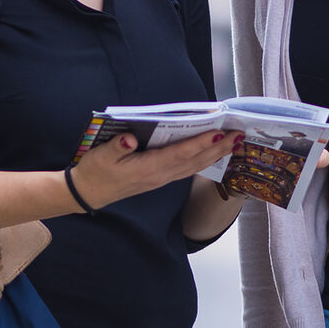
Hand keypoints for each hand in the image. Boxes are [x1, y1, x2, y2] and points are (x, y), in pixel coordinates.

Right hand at [71, 130, 241, 210]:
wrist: (89, 193)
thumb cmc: (95, 171)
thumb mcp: (101, 156)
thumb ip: (117, 146)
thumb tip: (130, 137)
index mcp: (148, 168)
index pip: (180, 154)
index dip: (200, 143)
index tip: (219, 134)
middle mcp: (160, 175)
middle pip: (195, 162)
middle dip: (218, 149)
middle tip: (239, 136)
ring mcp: (161, 179)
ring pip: (194, 166)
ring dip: (215, 155)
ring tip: (234, 144)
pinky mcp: (160, 178)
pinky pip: (188, 169)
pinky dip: (203, 160)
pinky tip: (212, 153)